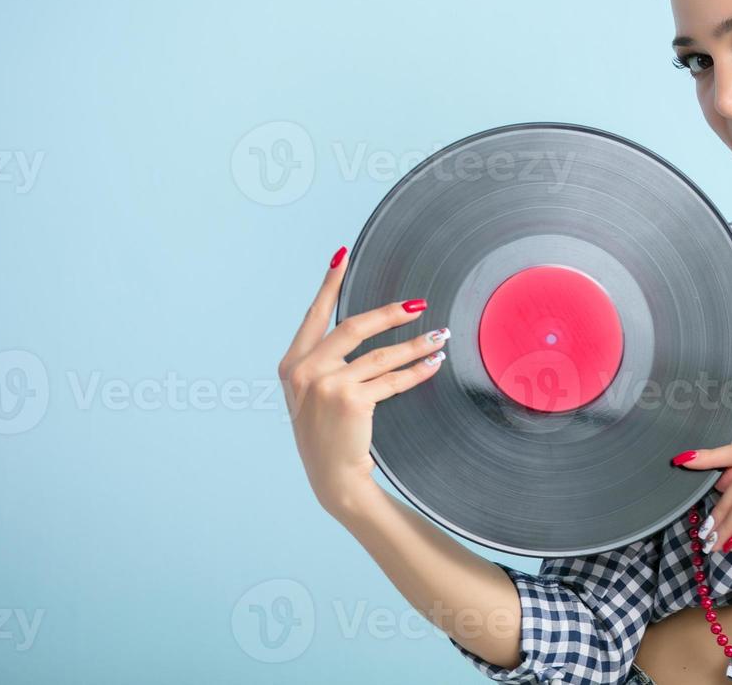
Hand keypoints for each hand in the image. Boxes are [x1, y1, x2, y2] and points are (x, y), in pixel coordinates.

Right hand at [277, 247, 447, 519]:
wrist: (331, 477)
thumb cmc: (327, 434)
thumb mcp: (312, 393)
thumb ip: (325, 361)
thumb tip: (361, 326)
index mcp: (291, 364)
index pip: (314, 315)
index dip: (329, 284)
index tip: (342, 255)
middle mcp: (303, 371)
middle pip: (354, 328)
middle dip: (390, 314)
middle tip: (419, 305)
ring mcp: (326, 385)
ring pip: (381, 355)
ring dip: (416, 345)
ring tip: (440, 336)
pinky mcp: (350, 400)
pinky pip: (393, 379)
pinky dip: (417, 370)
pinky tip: (434, 362)